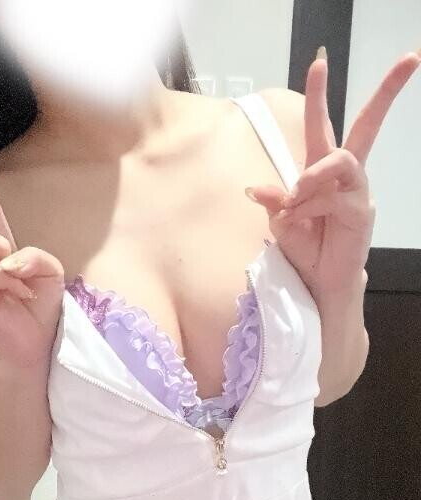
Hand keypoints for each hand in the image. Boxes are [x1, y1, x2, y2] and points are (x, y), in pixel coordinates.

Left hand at [245, 48, 420, 301]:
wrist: (318, 281)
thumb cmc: (305, 249)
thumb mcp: (280, 222)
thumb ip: (273, 201)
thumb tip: (255, 188)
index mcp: (320, 172)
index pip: (321, 126)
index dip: (320, 94)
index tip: (319, 61)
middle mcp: (343, 176)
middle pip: (366, 126)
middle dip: (386, 92)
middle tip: (410, 59)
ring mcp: (356, 191)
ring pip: (340, 160)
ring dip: (312, 176)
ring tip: (294, 198)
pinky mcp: (361, 211)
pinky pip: (333, 196)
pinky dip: (310, 204)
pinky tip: (298, 217)